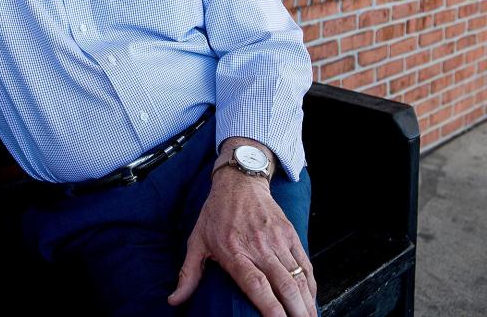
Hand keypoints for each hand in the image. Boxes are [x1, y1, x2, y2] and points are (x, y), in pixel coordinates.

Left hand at [167, 166, 317, 316]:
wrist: (240, 181)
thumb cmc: (216, 213)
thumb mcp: (197, 241)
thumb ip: (188, 274)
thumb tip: (174, 300)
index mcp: (235, 252)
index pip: (256, 285)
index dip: (271, 308)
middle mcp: (259, 248)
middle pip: (284, 285)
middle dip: (296, 312)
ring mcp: (277, 240)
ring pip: (298, 276)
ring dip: (306, 302)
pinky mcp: (290, 234)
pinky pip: (305, 264)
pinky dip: (310, 284)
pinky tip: (311, 300)